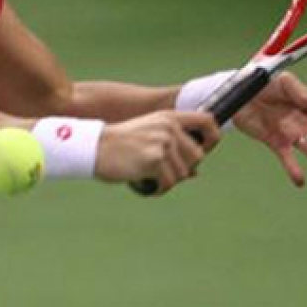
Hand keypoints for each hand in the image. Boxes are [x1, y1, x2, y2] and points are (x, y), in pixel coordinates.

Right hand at [96, 111, 220, 193]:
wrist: (94, 147)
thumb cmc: (120, 146)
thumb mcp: (148, 135)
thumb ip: (171, 147)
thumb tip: (194, 174)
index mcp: (169, 117)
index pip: (208, 121)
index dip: (212, 138)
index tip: (204, 151)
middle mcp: (169, 127)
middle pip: (197, 157)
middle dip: (182, 169)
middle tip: (162, 173)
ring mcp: (163, 142)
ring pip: (182, 174)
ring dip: (167, 181)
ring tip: (149, 177)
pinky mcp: (155, 159)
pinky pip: (168, 183)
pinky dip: (158, 188)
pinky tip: (145, 184)